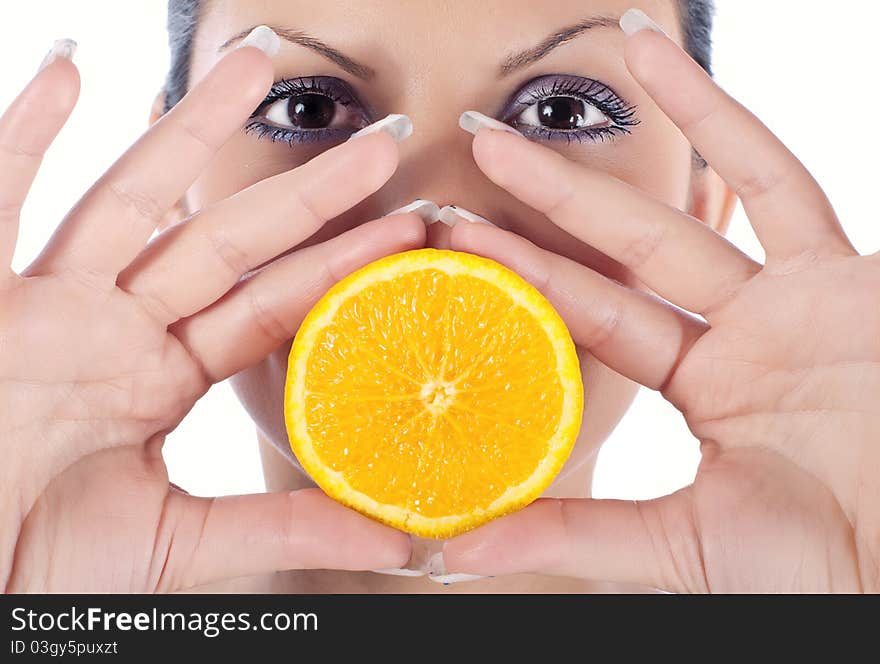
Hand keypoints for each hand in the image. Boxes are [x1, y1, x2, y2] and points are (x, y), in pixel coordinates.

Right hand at [0, 44, 419, 591]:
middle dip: (306, 190)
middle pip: (227, 240)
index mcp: (164, 380)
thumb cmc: (43, 572)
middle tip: (384, 140)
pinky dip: (26, 136)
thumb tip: (401, 542)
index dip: (340, 263)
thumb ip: (281, 530)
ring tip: (255, 65)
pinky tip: (72, 70)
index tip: (409, 227)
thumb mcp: (179, 545)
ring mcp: (48, 308)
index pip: (272, 305)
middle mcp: (116, 331)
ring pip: (129, 200)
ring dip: (189, 131)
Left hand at [442, 24, 879, 591]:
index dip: (524, 273)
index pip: (590, 316)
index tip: (458, 238)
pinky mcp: (844, 279)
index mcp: (700, 391)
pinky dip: (724, 118)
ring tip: (561, 89)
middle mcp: (738, 339)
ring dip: (623, 145)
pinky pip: (780, 183)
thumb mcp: (678, 546)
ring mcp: (790, 304)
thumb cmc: (814, 571)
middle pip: (623, 252)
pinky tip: (661, 61)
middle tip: (476, 151)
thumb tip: (459, 549)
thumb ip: (574, 534)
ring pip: (689, 209)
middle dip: (550, 198)